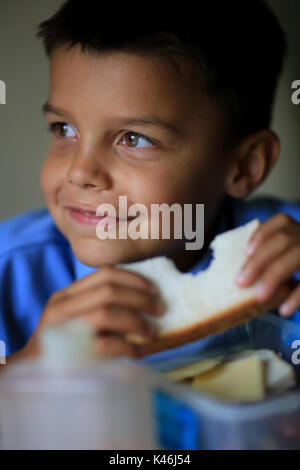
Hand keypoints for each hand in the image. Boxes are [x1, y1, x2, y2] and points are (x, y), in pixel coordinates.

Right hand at [21, 265, 164, 359]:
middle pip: (108, 291)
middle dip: (140, 299)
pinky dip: (127, 348)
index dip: (135, 279)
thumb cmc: (62, 347)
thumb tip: (144, 302)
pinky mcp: (67, 353)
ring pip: (105, 313)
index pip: (104, 274)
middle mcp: (62, 307)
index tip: (155, 290)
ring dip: (135, 322)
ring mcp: (62, 329)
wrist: (33, 375)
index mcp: (66, 295)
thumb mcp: (75, 319)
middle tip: (160, 310)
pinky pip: (104, 344)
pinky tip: (139, 354)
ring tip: (151, 333)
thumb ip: (99, 307)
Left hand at [235, 214, 299, 316]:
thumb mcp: (288, 257)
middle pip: (284, 240)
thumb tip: (242, 275)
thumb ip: (271, 259)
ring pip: (297, 255)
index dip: (262, 234)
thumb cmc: (294, 267)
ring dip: (274, 277)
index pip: (282, 222)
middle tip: (240, 282)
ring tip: (259, 296)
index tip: (246, 252)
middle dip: (259, 260)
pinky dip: (297, 297)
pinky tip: (284, 310)